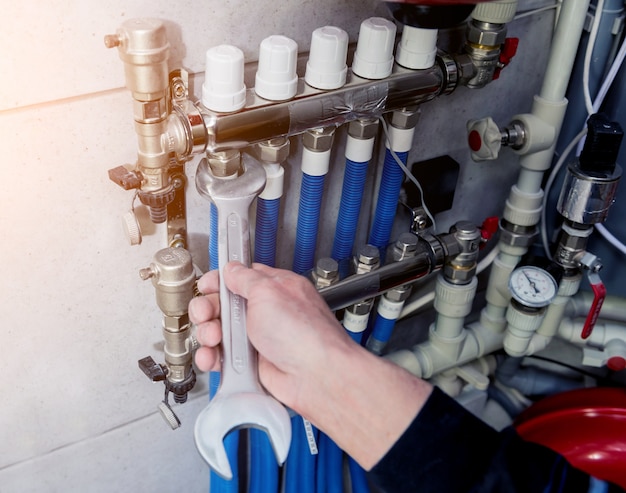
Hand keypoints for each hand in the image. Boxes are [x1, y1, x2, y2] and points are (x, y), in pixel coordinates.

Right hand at [189, 261, 431, 468]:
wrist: (316, 376)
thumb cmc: (304, 333)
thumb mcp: (269, 292)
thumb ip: (246, 278)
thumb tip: (232, 269)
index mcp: (275, 289)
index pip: (240, 279)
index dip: (219, 282)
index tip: (206, 287)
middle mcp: (267, 313)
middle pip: (224, 306)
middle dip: (209, 309)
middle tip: (207, 315)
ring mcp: (258, 339)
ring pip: (220, 332)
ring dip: (208, 334)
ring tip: (213, 338)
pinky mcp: (251, 363)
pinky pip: (222, 357)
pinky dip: (211, 357)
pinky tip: (212, 357)